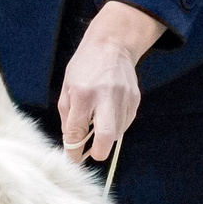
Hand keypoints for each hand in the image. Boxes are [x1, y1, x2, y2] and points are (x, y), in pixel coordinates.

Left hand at [58, 1, 163, 163]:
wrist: (112, 45)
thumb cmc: (84, 67)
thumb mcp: (67, 88)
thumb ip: (68, 119)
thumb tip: (73, 146)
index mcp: (83, 94)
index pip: (77, 132)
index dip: (73, 151)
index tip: (73, 158)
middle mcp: (106, 97)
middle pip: (106, 138)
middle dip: (98, 152)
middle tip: (91, 152)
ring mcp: (124, 99)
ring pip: (117, 134)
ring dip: (105, 136)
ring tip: (98, 121)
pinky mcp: (135, 100)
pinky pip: (125, 124)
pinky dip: (115, 125)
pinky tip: (109, 111)